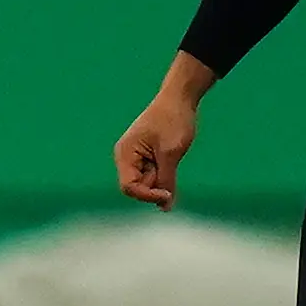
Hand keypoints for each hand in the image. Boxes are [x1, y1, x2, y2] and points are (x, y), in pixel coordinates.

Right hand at [116, 56, 212, 209]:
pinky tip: (171, 158)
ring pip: (149, 182)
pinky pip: (154, 174)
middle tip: (170, 162)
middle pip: (139, 187)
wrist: (179, 98)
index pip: (129, 187)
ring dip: (163, 176)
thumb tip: (164, 207)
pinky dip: (165, 172)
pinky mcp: (146, 157)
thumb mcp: (171, 154)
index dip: (148, 195)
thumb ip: (166, 181)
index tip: (168, 194)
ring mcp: (136, 157)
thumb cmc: (173, 121)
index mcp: (125, 154)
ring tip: (171, 154)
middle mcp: (126, 157)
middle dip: (157, 183)